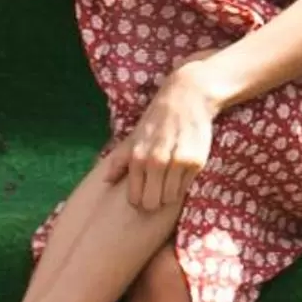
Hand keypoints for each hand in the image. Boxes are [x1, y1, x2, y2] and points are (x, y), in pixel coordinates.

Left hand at [113, 67, 215, 213]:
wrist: (186, 97)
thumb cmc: (157, 119)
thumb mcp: (134, 136)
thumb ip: (119, 160)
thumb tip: (106, 181)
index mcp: (137, 157)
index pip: (135, 198)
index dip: (138, 199)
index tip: (143, 192)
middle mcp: (156, 161)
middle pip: (152, 204)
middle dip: (154, 201)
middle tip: (157, 189)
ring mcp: (177, 163)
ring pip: (170, 199)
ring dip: (169, 193)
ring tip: (169, 178)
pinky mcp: (195, 162)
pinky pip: (186, 188)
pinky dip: (182, 184)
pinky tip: (180, 170)